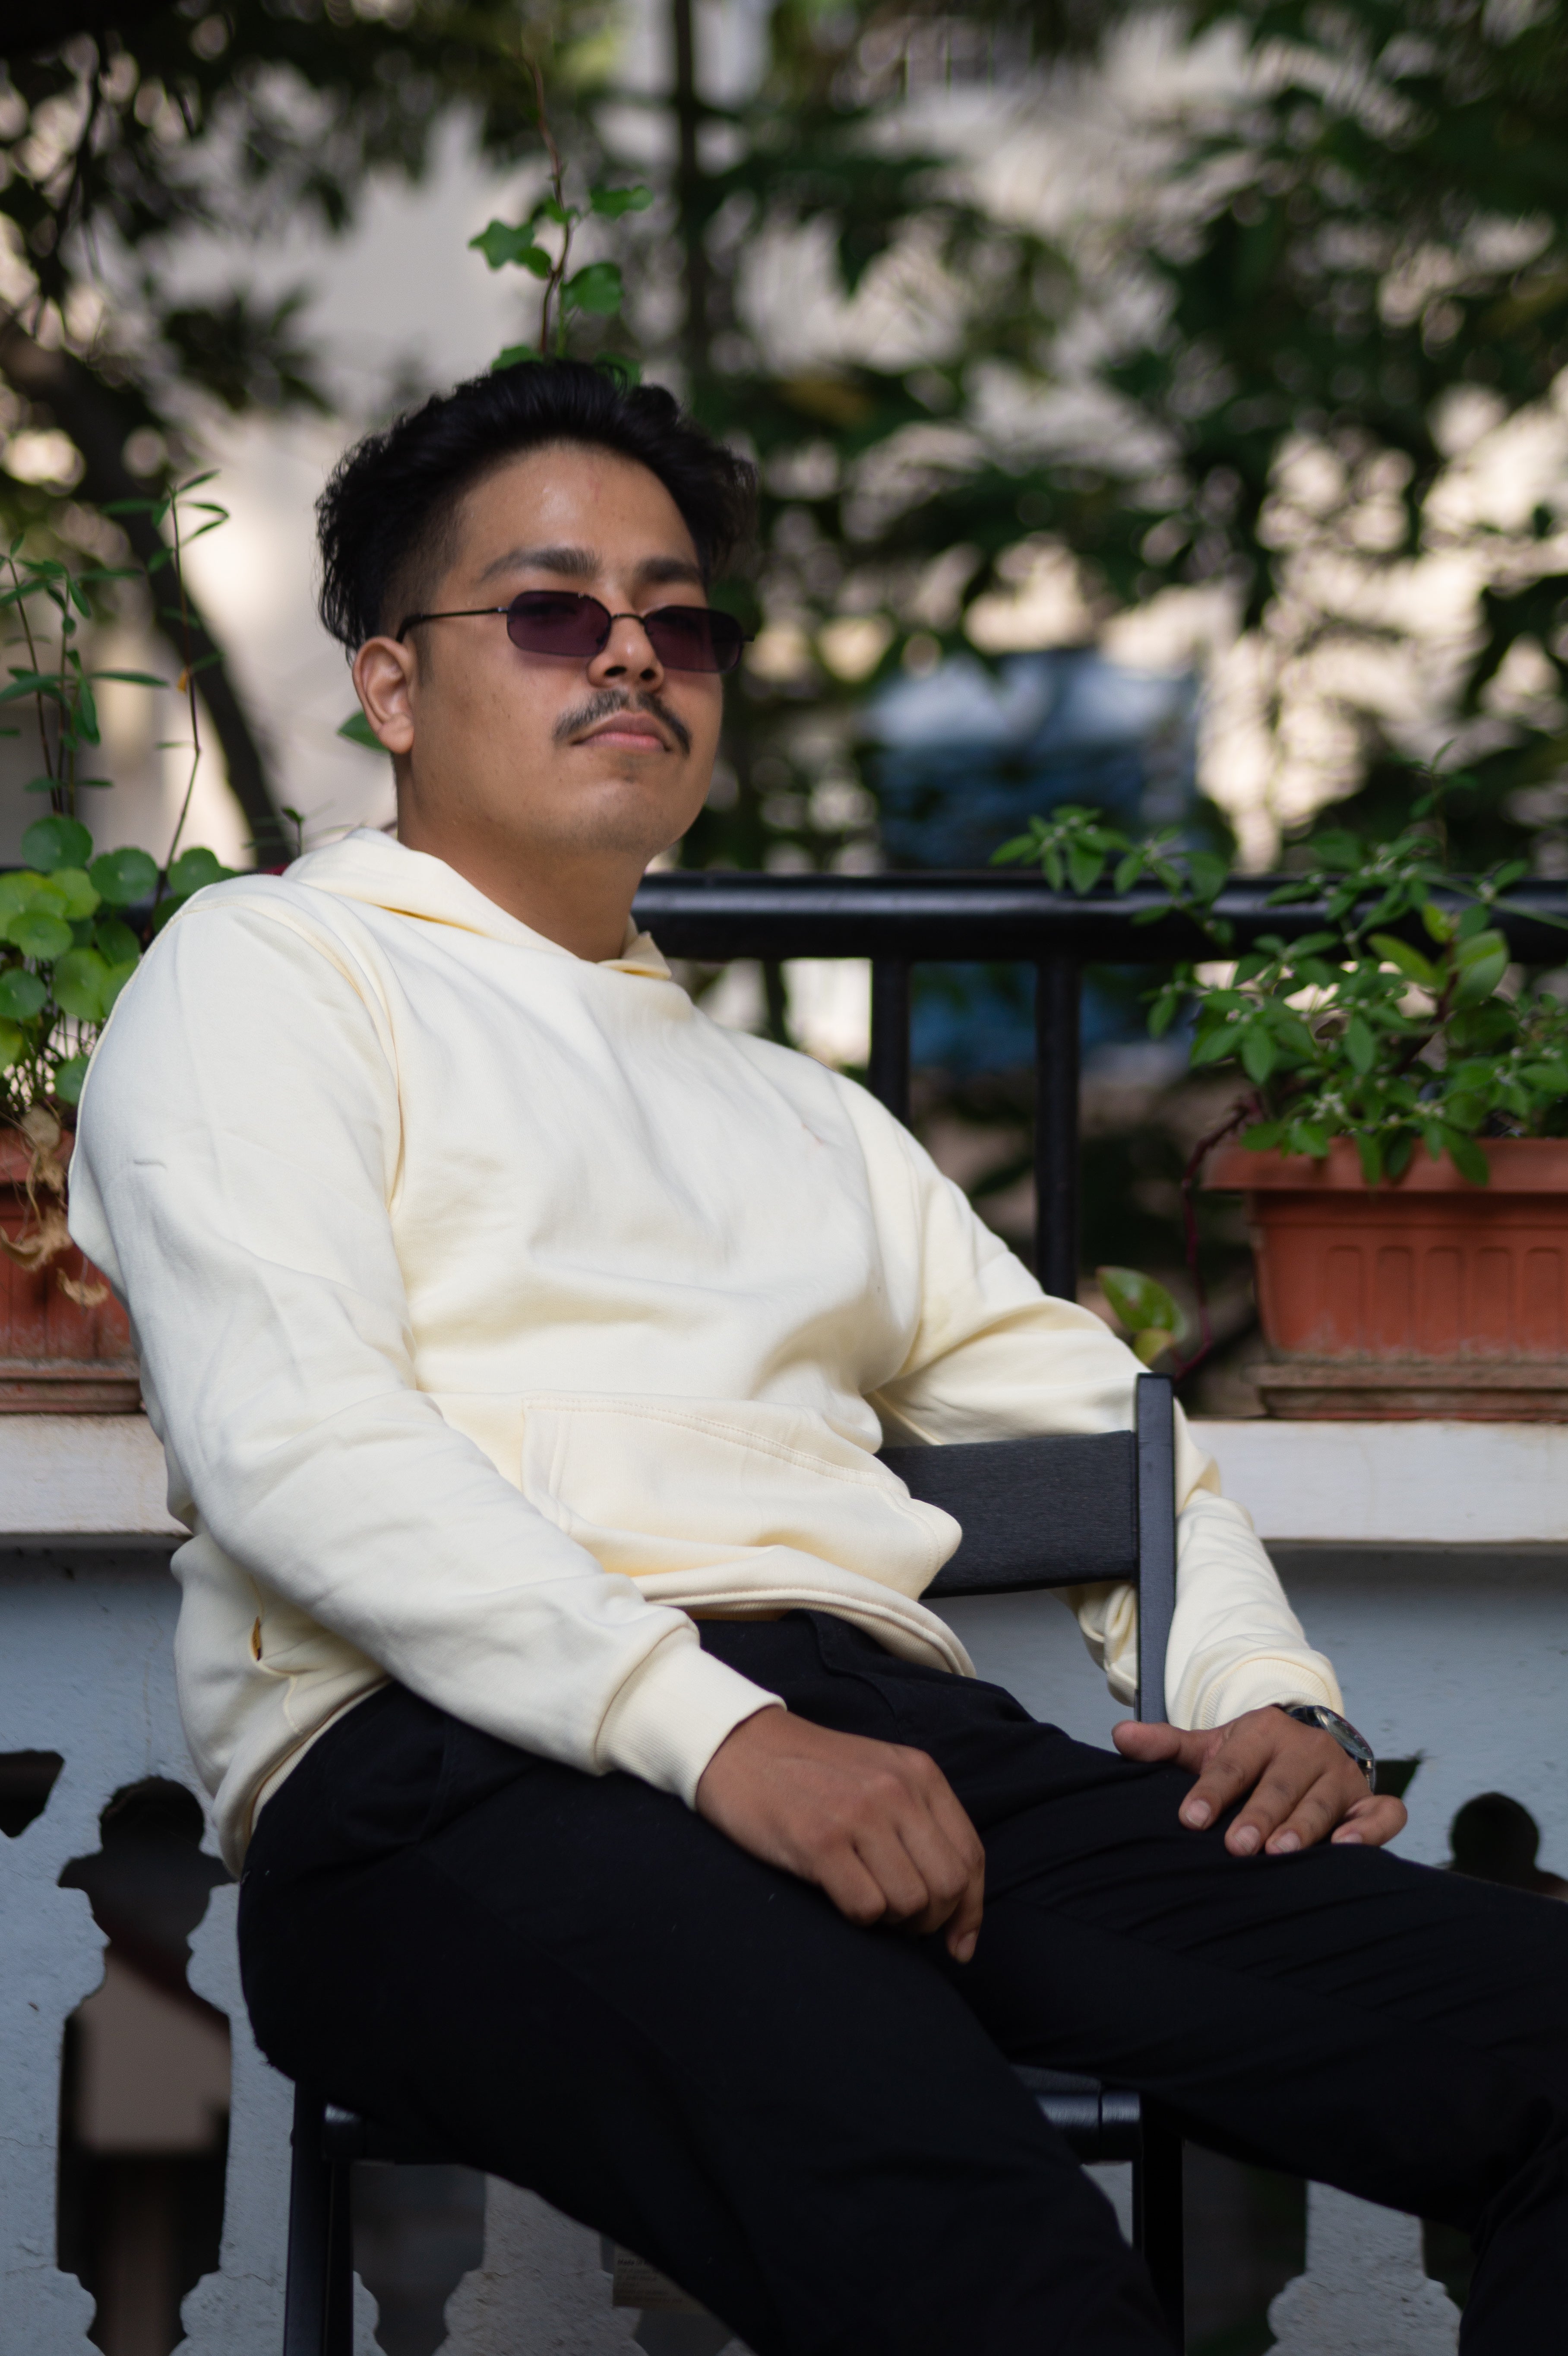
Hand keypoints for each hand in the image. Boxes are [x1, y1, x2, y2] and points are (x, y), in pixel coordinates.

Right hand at [695, 1708, 985, 1961]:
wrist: (739, 1744)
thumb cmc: (810, 1772)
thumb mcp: (879, 1777)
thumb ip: (921, 1827)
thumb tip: (958, 1922)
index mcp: (919, 1774)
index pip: (971, 1857)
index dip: (969, 1911)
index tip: (957, 1944)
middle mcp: (897, 1791)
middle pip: (948, 1886)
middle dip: (930, 1920)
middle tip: (899, 1922)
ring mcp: (859, 1814)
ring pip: (910, 1902)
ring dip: (892, 1920)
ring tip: (865, 1900)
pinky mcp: (820, 1841)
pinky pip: (866, 1908)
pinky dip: (859, 1918)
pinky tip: (838, 1895)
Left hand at [1113, 1707, 1406, 1856]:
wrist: (1306, 1743)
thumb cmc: (1252, 1756)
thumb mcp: (1212, 1745)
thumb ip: (1167, 1745)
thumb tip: (1119, 1736)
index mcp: (1263, 1732)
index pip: (1233, 1763)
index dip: (1212, 1790)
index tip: (1190, 1819)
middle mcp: (1305, 1751)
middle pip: (1279, 1786)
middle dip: (1258, 1815)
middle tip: (1237, 1846)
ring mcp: (1340, 1775)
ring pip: (1324, 1801)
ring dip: (1304, 1826)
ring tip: (1282, 1853)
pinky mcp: (1369, 1799)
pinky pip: (1383, 1813)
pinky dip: (1372, 1830)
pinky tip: (1349, 1850)